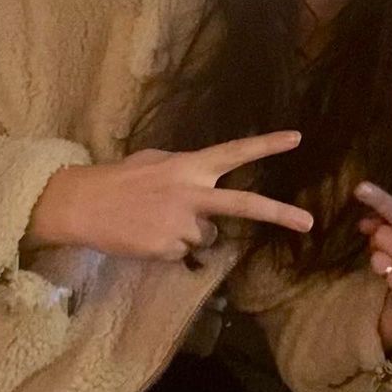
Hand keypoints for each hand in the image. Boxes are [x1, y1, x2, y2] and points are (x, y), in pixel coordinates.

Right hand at [25, 131, 313, 261]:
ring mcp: (182, 223)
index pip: (234, 152)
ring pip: (205, 235)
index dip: (266, 145)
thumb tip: (206, 184)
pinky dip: (169, 247)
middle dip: (280, 214)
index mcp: (189, 166)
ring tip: (155, 221)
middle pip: (244, 205)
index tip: (297, 139)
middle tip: (309, 223)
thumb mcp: (156, 161)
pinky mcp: (169, 248)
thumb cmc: (119, 179)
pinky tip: (147, 235)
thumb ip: (186, 171)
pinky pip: (182, 252)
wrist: (81, 204)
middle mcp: (192, 193)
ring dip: (188, 232)